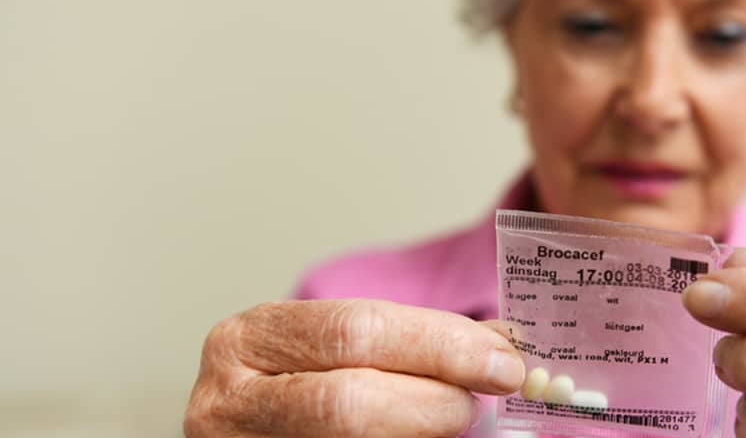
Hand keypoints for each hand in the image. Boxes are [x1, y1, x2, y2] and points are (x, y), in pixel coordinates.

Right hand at [184, 299, 524, 436]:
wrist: (261, 431)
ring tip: (454, 422)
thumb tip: (502, 343)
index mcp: (250, 339)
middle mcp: (228, 400)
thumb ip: (411, 343)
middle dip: (434, 401)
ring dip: (421, 434)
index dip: (440, 346)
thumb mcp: (336, 350)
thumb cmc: (301, 388)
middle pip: (349, 402)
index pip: (356, 331)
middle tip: (480, 404)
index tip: (503, 361)